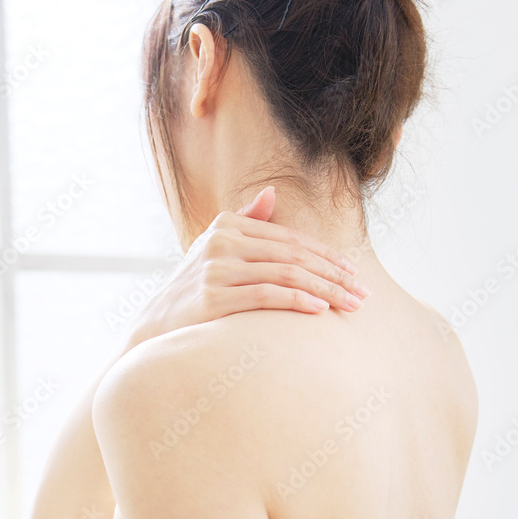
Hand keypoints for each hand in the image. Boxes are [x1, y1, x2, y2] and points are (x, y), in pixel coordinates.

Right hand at [126, 186, 369, 346]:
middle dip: (333, 274)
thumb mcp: (213, 247)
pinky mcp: (212, 298)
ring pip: (286, 274)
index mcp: (227, 226)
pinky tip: (320, 309)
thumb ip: (245, 221)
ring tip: (350, 304)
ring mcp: (216, 269)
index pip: (289, 239)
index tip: (353, 272)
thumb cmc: (192, 288)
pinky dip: (298, 300)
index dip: (326, 255)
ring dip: (325, 289)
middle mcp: (221, 242)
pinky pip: (267, 295)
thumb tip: (272, 194)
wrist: (155, 325)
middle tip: (362, 293)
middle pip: (293, 255)